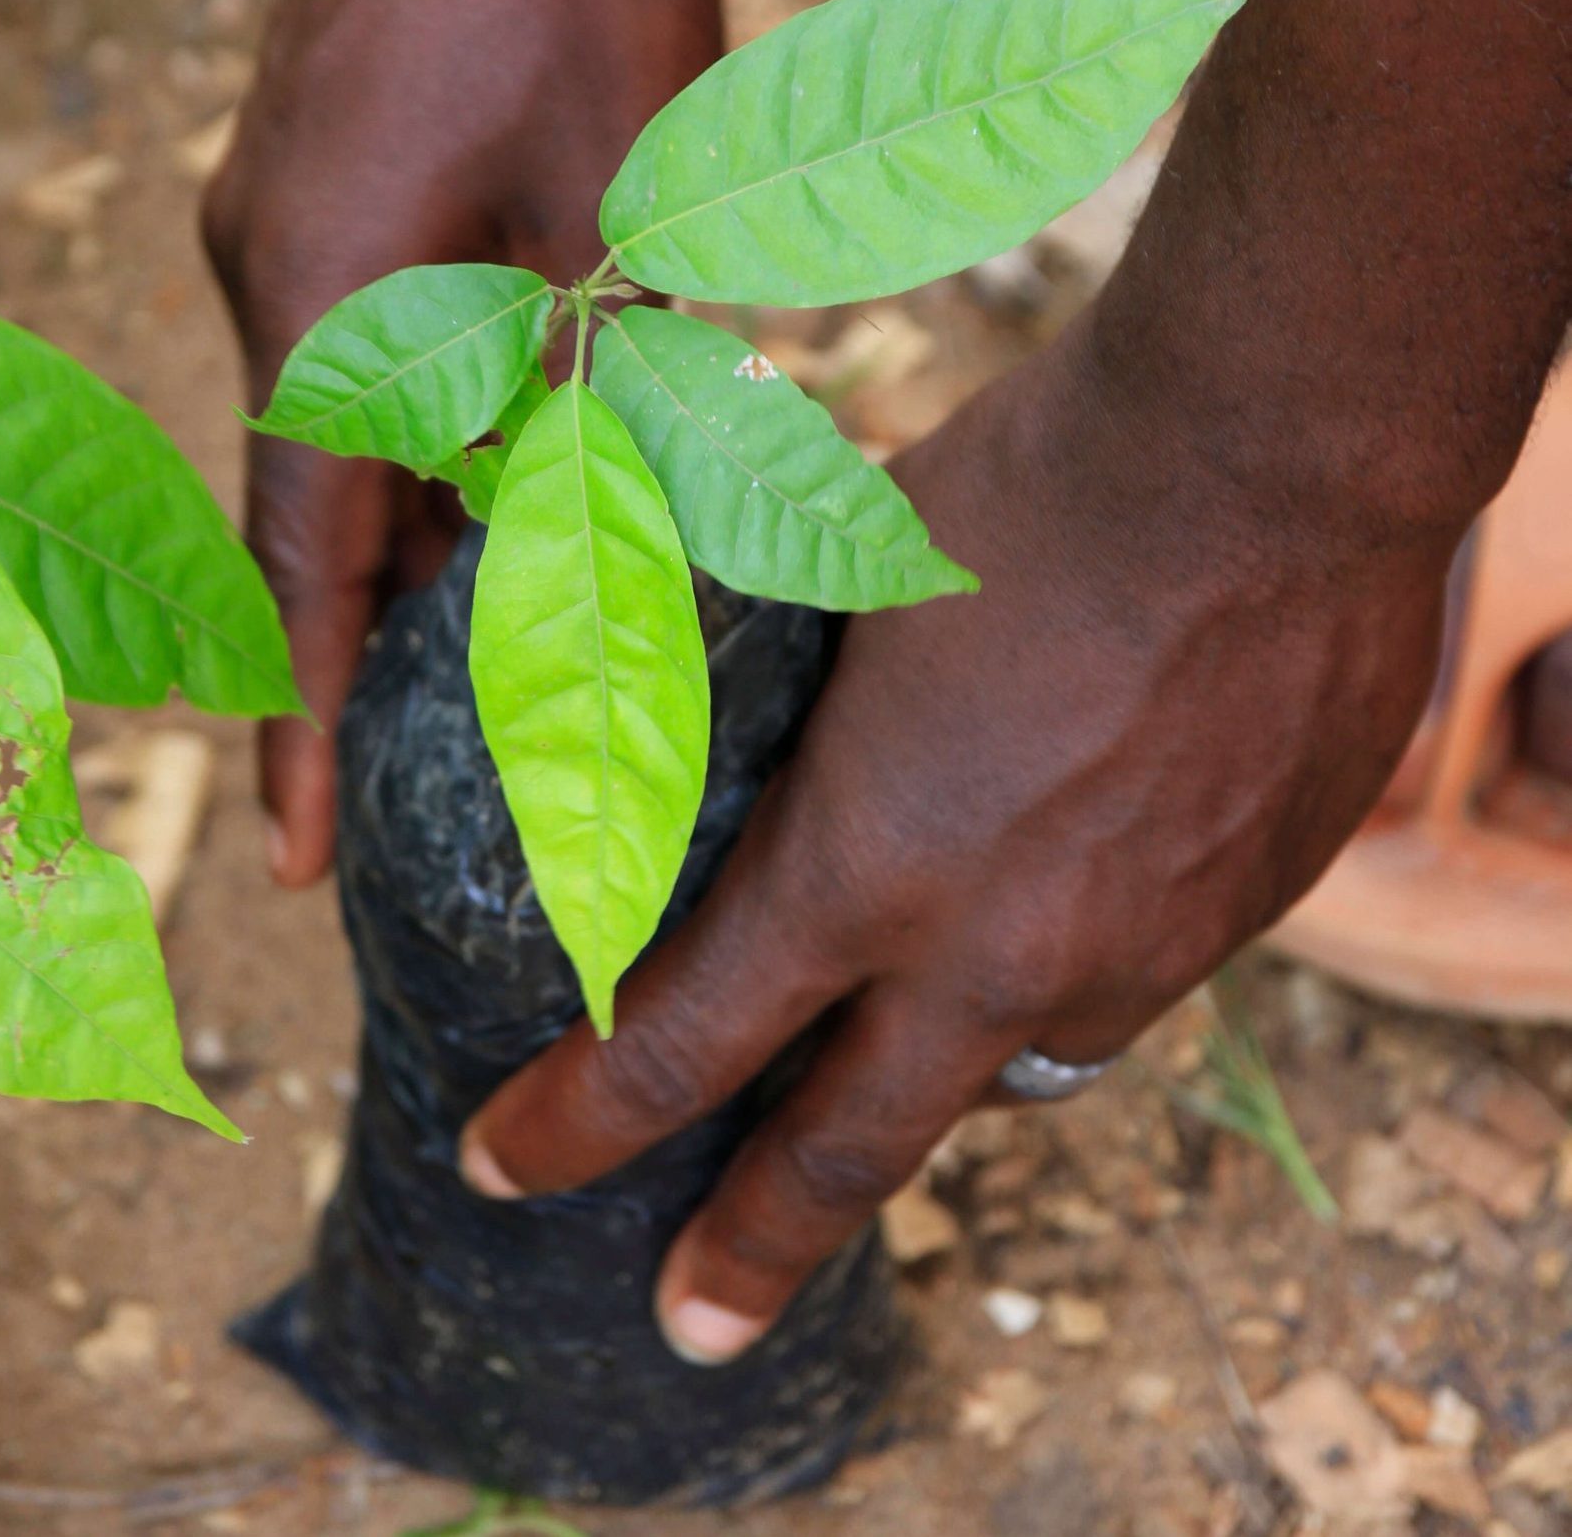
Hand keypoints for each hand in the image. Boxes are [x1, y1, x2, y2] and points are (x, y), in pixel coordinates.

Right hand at [203, 0, 721, 884]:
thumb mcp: (626, 217)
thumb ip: (614, 387)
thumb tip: (635, 528)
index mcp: (332, 314)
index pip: (304, 572)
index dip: (302, 726)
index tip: (291, 858)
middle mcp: (280, 287)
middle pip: (325, 517)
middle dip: (386, 637)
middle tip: (449, 755)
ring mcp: (285, 232)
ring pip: (354, 440)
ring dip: (422, 531)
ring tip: (503, 628)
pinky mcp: (319, 194)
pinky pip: (363, 360)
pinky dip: (428, 435)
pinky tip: (511, 463)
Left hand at [459, 311, 1456, 1363]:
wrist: (1275, 454)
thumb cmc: (1036, 485)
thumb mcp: (858, 594)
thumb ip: (801, 697)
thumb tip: (743, 705)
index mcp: (870, 863)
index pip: (682, 1044)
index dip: (578, 1122)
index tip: (505, 1166)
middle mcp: (1000, 947)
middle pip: (849, 1152)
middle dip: (752, 1247)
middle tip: (688, 1325)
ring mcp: (1136, 950)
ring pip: (1009, 1075)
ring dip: (934, 1089)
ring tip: (888, 1080)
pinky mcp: (1237, 918)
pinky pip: (1123, 993)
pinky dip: (1061, 982)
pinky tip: (1052, 915)